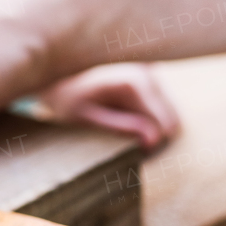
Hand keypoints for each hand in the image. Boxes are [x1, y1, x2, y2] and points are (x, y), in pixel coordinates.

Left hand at [33, 64, 179, 149]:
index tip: (138, 155)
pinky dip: (147, 115)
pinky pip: (159, 104)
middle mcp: (147, 71)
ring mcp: (150, 70)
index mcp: (134, 81)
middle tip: (130, 149)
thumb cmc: (66, 99)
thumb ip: (120, 127)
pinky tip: (124, 116)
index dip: (154, 145)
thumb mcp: (86, 117)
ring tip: (121, 132)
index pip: (166, 123)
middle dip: (154, 137)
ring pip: (167, 113)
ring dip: (151, 127)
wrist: (54, 75)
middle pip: (171, 119)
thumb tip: (154, 140)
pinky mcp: (148, 73)